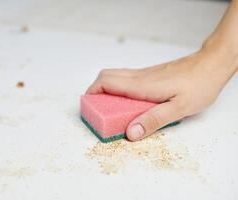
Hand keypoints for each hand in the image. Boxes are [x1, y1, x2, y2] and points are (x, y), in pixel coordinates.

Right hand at [86, 49, 234, 140]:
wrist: (211, 65)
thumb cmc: (198, 85)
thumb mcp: (179, 108)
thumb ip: (154, 120)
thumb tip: (131, 133)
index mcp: (141, 85)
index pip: (106, 82)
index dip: (92, 93)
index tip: (89, 106)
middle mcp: (138, 77)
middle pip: (106, 76)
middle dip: (95, 90)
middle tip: (97, 108)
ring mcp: (143, 74)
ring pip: (115, 76)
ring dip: (105, 89)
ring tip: (109, 108)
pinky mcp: (149, 75)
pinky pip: (125, 78)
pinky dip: (117, 88)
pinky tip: (128, 102)